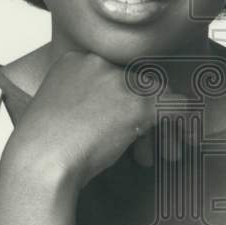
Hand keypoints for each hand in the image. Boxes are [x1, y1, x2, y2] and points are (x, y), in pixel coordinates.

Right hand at [3, 50, 188, 190]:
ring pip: (157, 95)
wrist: (39, 162)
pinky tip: (186, 139)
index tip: (121, 128)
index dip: (122, 104)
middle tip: (141, 148)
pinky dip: (183, 124)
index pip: (114, 75)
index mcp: (75, 61)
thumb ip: (84, 102)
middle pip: (136, 84)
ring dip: (160, 126)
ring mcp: (118, 81)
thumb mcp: (57, 111)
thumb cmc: (41, 149)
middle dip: (142, 116)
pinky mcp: (136, 103)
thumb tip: (115, 117)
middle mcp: (98, 62)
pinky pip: (176, 106)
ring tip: (155, 155)